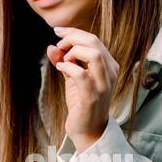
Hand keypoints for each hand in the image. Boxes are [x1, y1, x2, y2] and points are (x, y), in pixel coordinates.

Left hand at [48, 26, 117, 151]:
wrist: (88, 130)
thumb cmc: (82, 103)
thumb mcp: (72, 78)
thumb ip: (64, 61)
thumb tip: (51, 46)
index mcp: (108, 65)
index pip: (94, 39)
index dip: (74, 32)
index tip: (57, 31)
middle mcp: (110, 73)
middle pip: (94, 42)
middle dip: (72, 38)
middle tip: (58, 45)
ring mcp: (103, 85)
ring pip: (93, 54)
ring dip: (74, 51)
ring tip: (63, 59)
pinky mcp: (93, 97)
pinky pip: (81, 74)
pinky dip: (68, 67)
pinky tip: (61, 68)